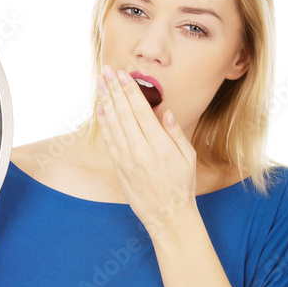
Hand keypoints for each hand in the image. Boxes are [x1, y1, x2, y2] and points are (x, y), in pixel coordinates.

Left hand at [95, 65, 196, 240]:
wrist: (167, 215)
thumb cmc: (181, 186)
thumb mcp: (187, 157)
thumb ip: (176, 133)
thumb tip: (166, 112)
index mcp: (160, 145)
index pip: (141, 111)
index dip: (130, 90)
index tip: (123, 74)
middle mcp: (140, 150)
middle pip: (123, 113)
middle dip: (114, 89)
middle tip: (106, 71)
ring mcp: (127, 159)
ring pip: (113, 124)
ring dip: (106, 101)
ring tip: (100, 83)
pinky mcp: (119, 167)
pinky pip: (109, 140)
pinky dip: (104, 123)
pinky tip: (101, 108)